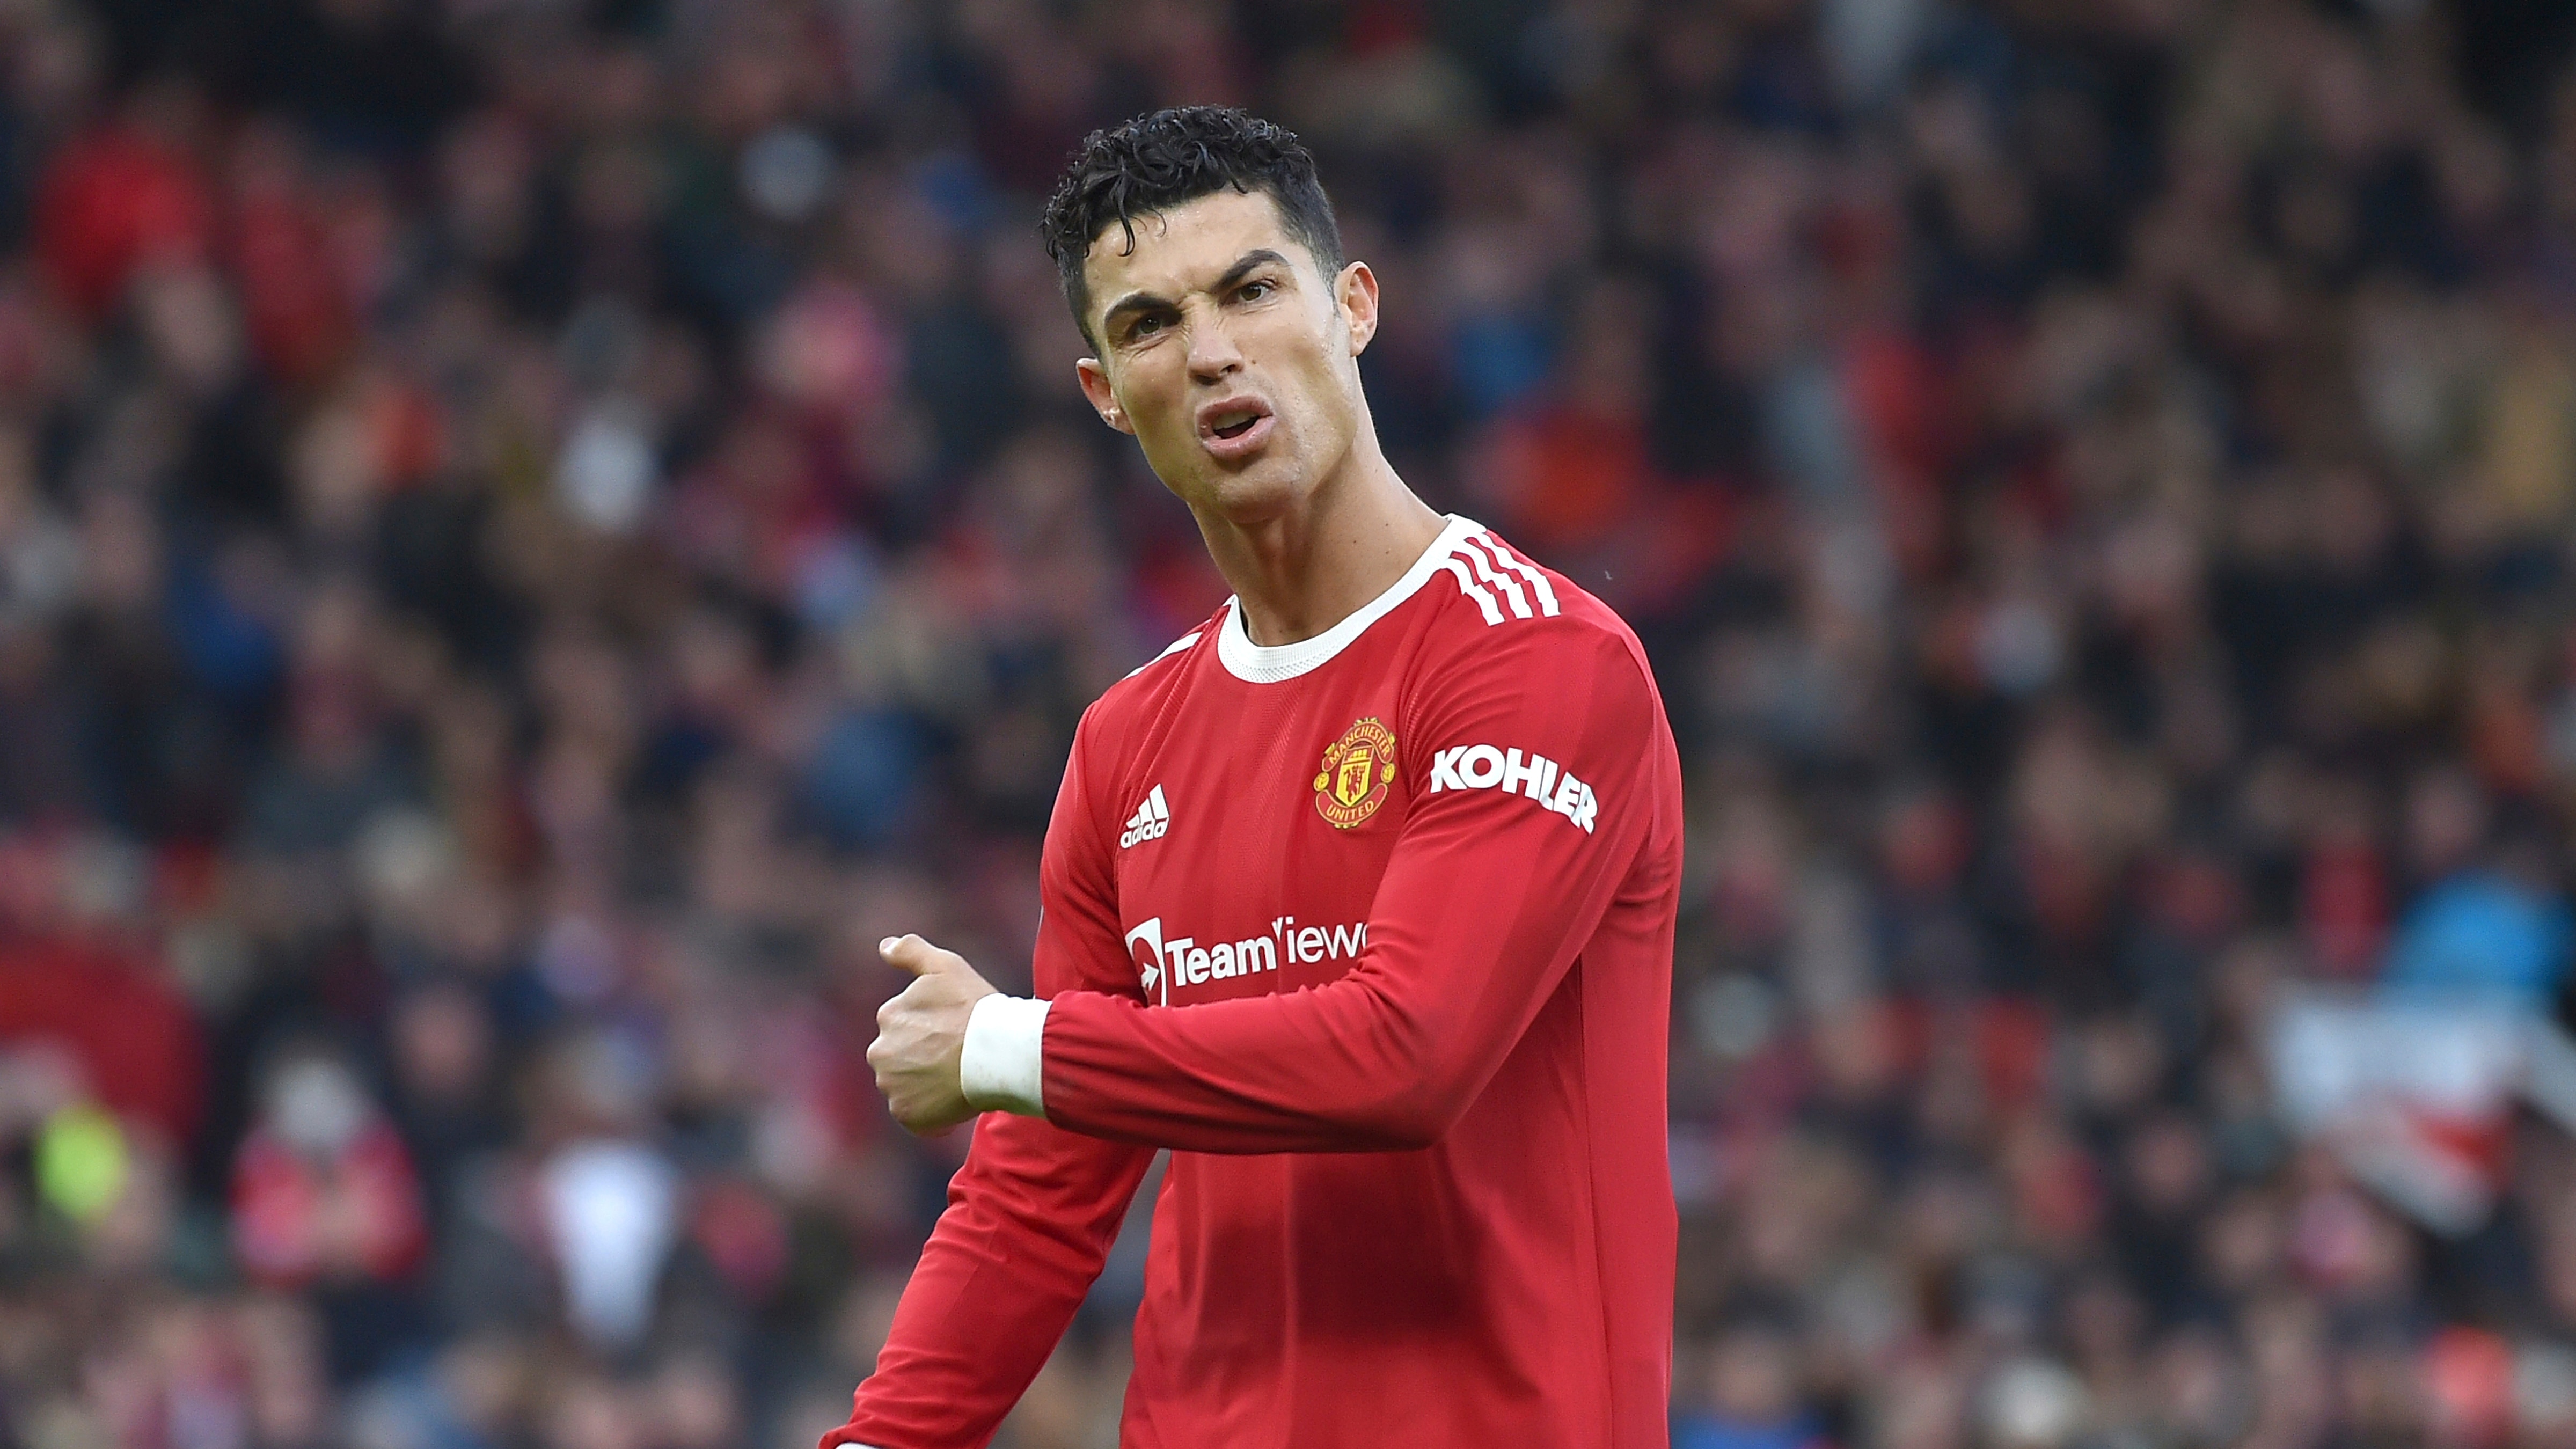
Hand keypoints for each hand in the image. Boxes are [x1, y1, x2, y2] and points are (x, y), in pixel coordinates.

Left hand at [866, 933, 999, 1134]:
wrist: (999, 1053)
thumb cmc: (976, 1008)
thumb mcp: (945, 966)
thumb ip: (911, 951)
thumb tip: (884, 947)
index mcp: (888, 1016)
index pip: (904, 1027)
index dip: (932, 1029)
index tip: (955, 1030)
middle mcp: (880, 1053)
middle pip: (900, 1058)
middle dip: (922, 1057)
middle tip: (956, 1055)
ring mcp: (891, 1086)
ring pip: (905, 1086)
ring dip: (925, 1084)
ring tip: (957, 1077)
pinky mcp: (906, 1114)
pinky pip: (914, 1114)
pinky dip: (930, 1111)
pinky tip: (954, 1098)